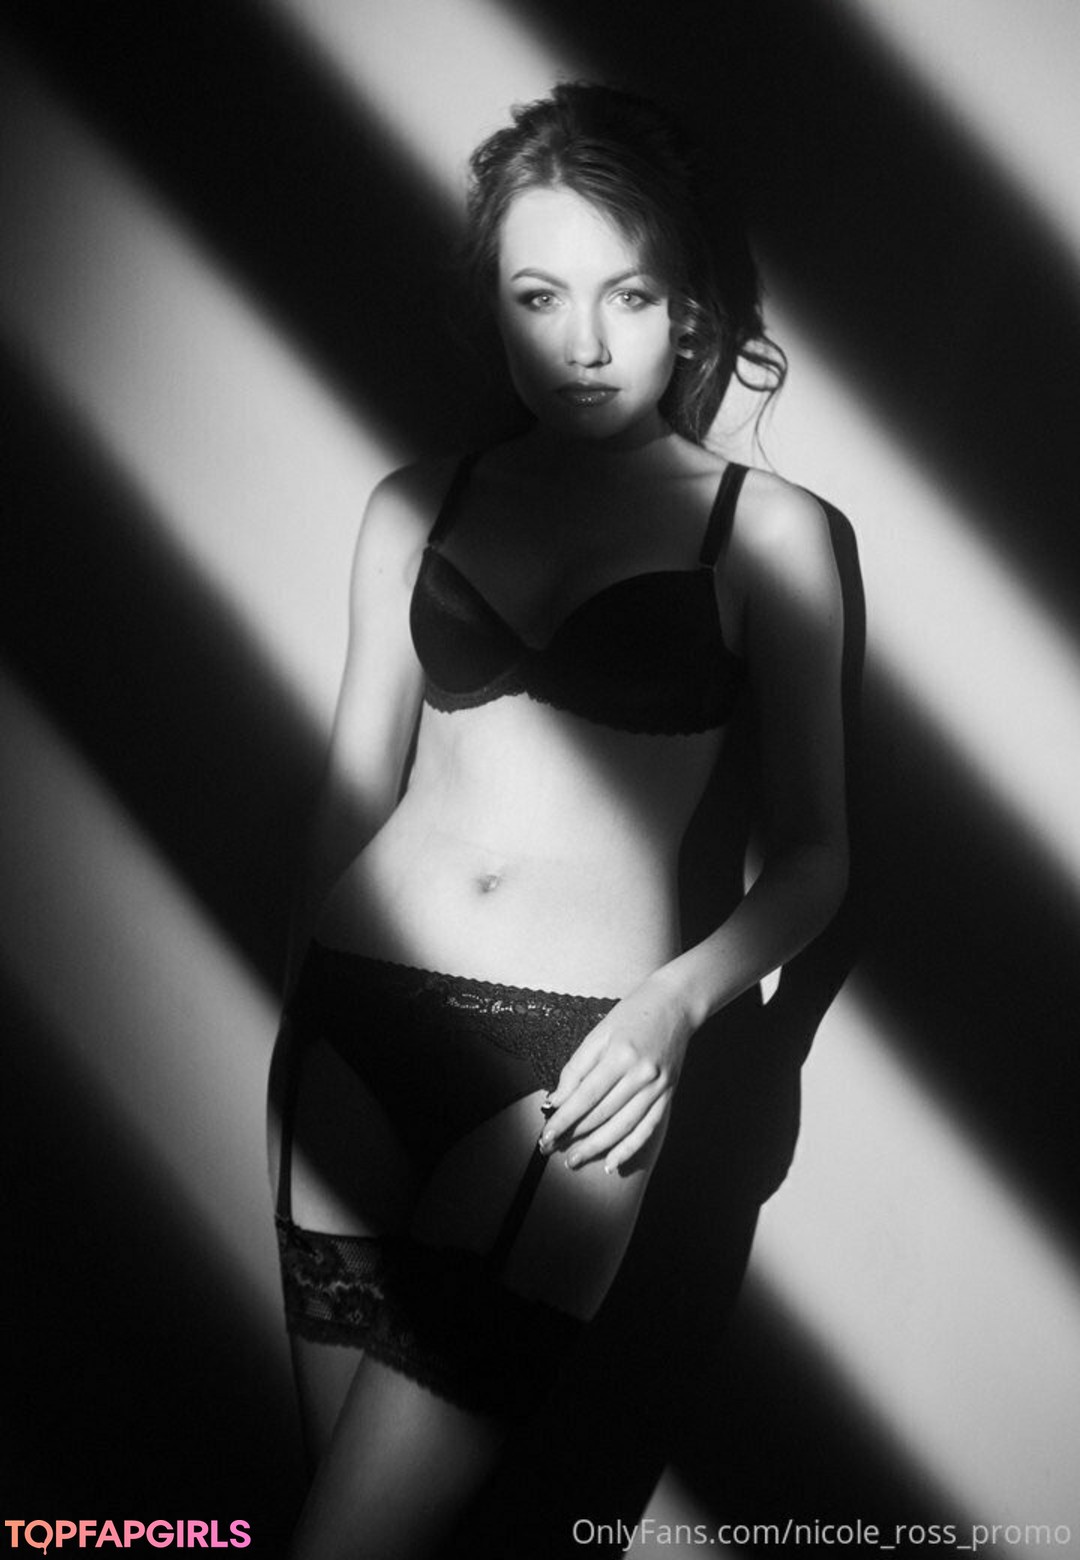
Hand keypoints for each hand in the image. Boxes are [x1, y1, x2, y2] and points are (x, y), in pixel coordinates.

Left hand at [538, 977, 695, 1173]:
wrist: (675, 1004)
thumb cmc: (632, 1015)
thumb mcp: (598, 1033)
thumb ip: (576, 1068)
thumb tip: (556, 1101)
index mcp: (620, 1055)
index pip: (585, 1096)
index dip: (563, 1119)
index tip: (545, 1135)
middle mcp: (641, 1074)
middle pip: (603, 1115)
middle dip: (574, 1136)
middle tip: (551, 1150)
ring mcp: (658, 1087)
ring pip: (623, 1127)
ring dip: (596, 1147)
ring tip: (574, 1160)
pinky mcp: (668, 1094)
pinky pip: (647, 1128)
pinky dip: (629, 1148)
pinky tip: (611, 1163)